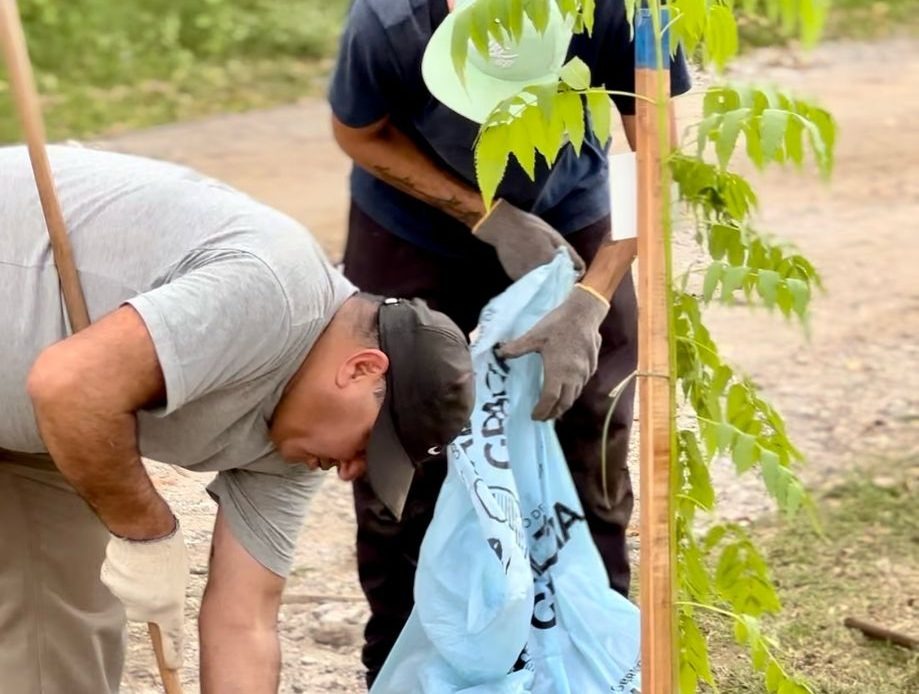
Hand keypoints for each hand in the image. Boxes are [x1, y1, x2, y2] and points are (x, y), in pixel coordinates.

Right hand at [100, 520, 188, 668]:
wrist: (144, 530)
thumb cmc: (169, 548)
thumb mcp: (181, 574)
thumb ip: (172, 592)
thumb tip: (164, 596)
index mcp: (170, 607)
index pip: (172, 638)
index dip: (172, 653)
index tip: (173, 665)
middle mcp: (146, 609)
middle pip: (145, 610)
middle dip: (150, 595)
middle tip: (157, 573)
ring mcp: (125, 599)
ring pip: (130, 595)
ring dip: (136, 581)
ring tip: (146, 561)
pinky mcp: (110, 585)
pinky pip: (117, 582)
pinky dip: (123, 572)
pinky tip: (131, 558)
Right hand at [473, 199, 584, 280]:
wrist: (503, 226)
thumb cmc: (531, 227)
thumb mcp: (556, 237)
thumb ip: (571, 256)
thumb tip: (580, 272)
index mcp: (551, 262)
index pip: (566, 281)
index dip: (569, 279)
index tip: (569, 275)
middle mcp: (538, 273)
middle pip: (554, 287)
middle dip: (558, 283)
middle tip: (557, 273)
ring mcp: (524, 277)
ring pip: (541, 287)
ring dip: (545, 283)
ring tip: (543, 270)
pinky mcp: (514, 278)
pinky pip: (529, 284)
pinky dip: (533, 280)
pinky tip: (531, 268)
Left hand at [498, 284, 608, 420]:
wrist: (584, 313)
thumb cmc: (558, 325)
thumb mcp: (534, 335)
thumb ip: (517, 347)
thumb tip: (499, 353)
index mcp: (558, 372)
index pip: (550, 400)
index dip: (542, 411)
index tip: (534, 416)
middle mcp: (573, 377)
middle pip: (565, 403)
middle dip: (554, 413)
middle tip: (543, 417)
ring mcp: (585, 373)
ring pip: (575, 396)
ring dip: (564, 404)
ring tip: (554, 407)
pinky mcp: (592, 367)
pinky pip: (582, 386)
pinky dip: (573, 393)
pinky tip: (567, 390)